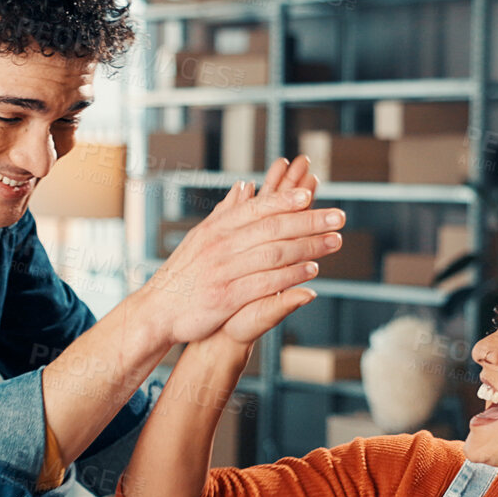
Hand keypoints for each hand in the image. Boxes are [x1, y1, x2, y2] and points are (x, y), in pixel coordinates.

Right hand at [142, 156, 343, 345]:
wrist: (159, 310)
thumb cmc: (184, 274)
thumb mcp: (201, 237)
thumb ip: (227, 214)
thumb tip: (246, 187)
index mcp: (216, 228)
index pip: (257, 209)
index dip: (285, 200)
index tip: (311, 194)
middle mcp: (220, 245)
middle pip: (273, 228)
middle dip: (309, 221)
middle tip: (339, 217)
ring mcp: (223, 270)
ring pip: (274, 253)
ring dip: (308, 247)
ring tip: (334, 241)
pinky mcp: (226, 297)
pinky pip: (265, 282)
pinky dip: (291, 275)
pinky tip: (312, 270)